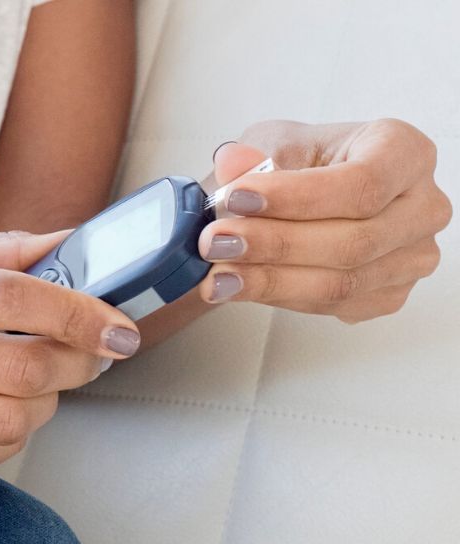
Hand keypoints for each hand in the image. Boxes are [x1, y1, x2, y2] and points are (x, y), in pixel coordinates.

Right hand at [0, 231, 138, 473]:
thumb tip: (71, 245)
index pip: (14, 299)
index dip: (81, 314)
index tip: (117, 326)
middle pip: (19, 369)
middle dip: (76, 364)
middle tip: (89, 352)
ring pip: (4, 423)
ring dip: (45, 404)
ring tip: (42, 380)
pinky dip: (5, 436)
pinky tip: (2, 408)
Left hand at [197, 119, 451, 322]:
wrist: (297, 199)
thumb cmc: (298, 163)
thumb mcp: (273, 143)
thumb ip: (255, 156)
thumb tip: (233, 164)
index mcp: (404, 152)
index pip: (361, 184)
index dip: (296, 197)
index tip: (236, 198)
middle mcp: (422, 206)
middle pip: (353, 242)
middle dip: (274, 244)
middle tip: (215, 243)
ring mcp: (412, 257)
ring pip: (341, 283)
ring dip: (269, 280)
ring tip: (216, 274)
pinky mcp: (388, 295)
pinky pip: (331, 306)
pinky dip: (278, 298)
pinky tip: (237, 286)